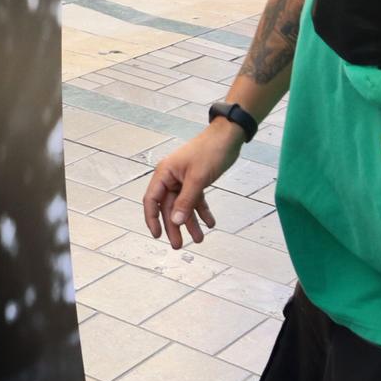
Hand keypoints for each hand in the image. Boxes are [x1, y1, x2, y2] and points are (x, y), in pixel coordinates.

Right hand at [142, 123, 242, 248]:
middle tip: (179, 245)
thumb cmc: (210, 151)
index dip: (153, 219)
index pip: (152, 200)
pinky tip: (210, 223)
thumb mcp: (197, 178)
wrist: (229, 135)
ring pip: (184, 206)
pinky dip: (202, 212)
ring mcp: (183, 180)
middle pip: (169, 207)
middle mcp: (171, 178)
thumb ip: (186, 201)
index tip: (158, 235)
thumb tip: (175, 222)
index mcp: (164, 174)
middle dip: (175, 227)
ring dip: (191, 223)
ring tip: (199, 239)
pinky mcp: (196, 181)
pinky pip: (196, 200)